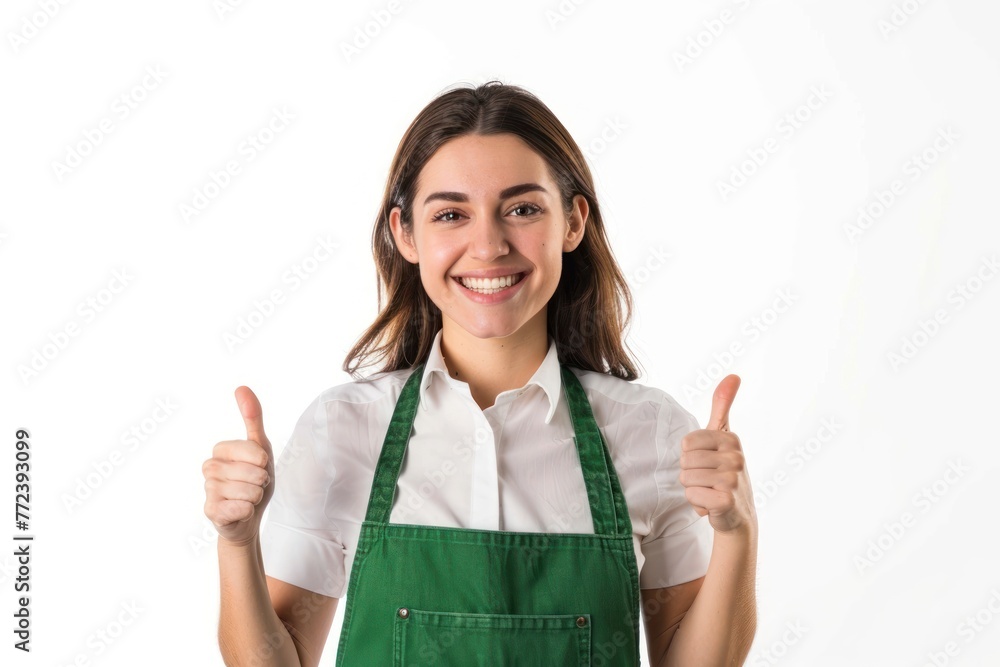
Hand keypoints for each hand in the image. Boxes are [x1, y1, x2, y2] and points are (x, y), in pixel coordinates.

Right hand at [202, 386, 275, 545]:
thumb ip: (252, 418)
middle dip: (261, 482)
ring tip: (248, 498)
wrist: (247, 518)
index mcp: (221, 449)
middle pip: (254, 472)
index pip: (255, 451)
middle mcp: (209, 467)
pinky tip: (241, 511)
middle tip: (254, 486)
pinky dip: (248, 510)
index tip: (259, 467)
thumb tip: (241, 387)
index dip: (264, 462)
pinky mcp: (210, 511)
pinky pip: (241, 508)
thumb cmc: (254, 481)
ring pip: (249, 491)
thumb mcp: (260, 448)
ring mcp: (208, 489)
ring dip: (256, 496)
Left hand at [679, 375, 756, 534]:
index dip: (690, 456)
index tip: (707, 463)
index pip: (686, 442)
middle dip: (690, 474)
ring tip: (710, 492)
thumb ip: (723, 406)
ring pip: (686, 479)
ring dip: (693, 489)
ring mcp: (733, 479)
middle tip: (708, 481)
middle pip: (684, 460)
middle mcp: (736, 457)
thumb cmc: (724, 472)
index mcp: (731, 439)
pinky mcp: (726, 501)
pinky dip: (697, 504)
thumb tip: (733, 374)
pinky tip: (712, 505)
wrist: (738, 515)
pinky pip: (691, 496)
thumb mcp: (723, 436)